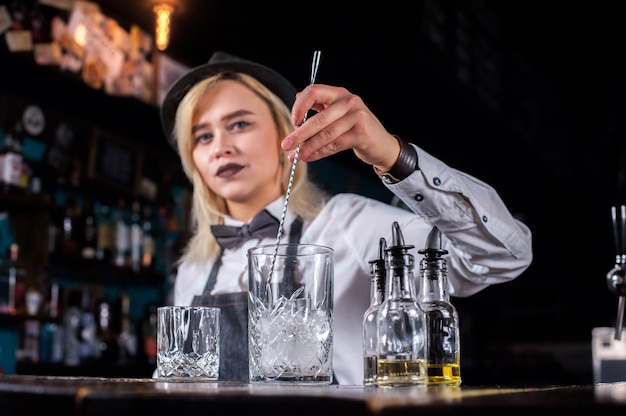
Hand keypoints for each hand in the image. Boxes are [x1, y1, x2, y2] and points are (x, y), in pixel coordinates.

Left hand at [281, 84, 400, 171]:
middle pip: (318, 118)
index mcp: (339, 93)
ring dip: (308, 147)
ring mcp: (357, 116)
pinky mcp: (361, 133)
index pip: (313, 91)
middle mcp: (349, 101)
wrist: (381, 144)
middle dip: (299, 134)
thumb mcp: (338, 114)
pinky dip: (319, 153)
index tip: (292, 121)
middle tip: (286, 145)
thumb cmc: (355, 129)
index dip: (299, 106)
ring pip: (325, 134)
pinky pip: (334, 145)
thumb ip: (320, 108)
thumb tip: (296, 106)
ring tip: (296, 156)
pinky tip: (310, 157)